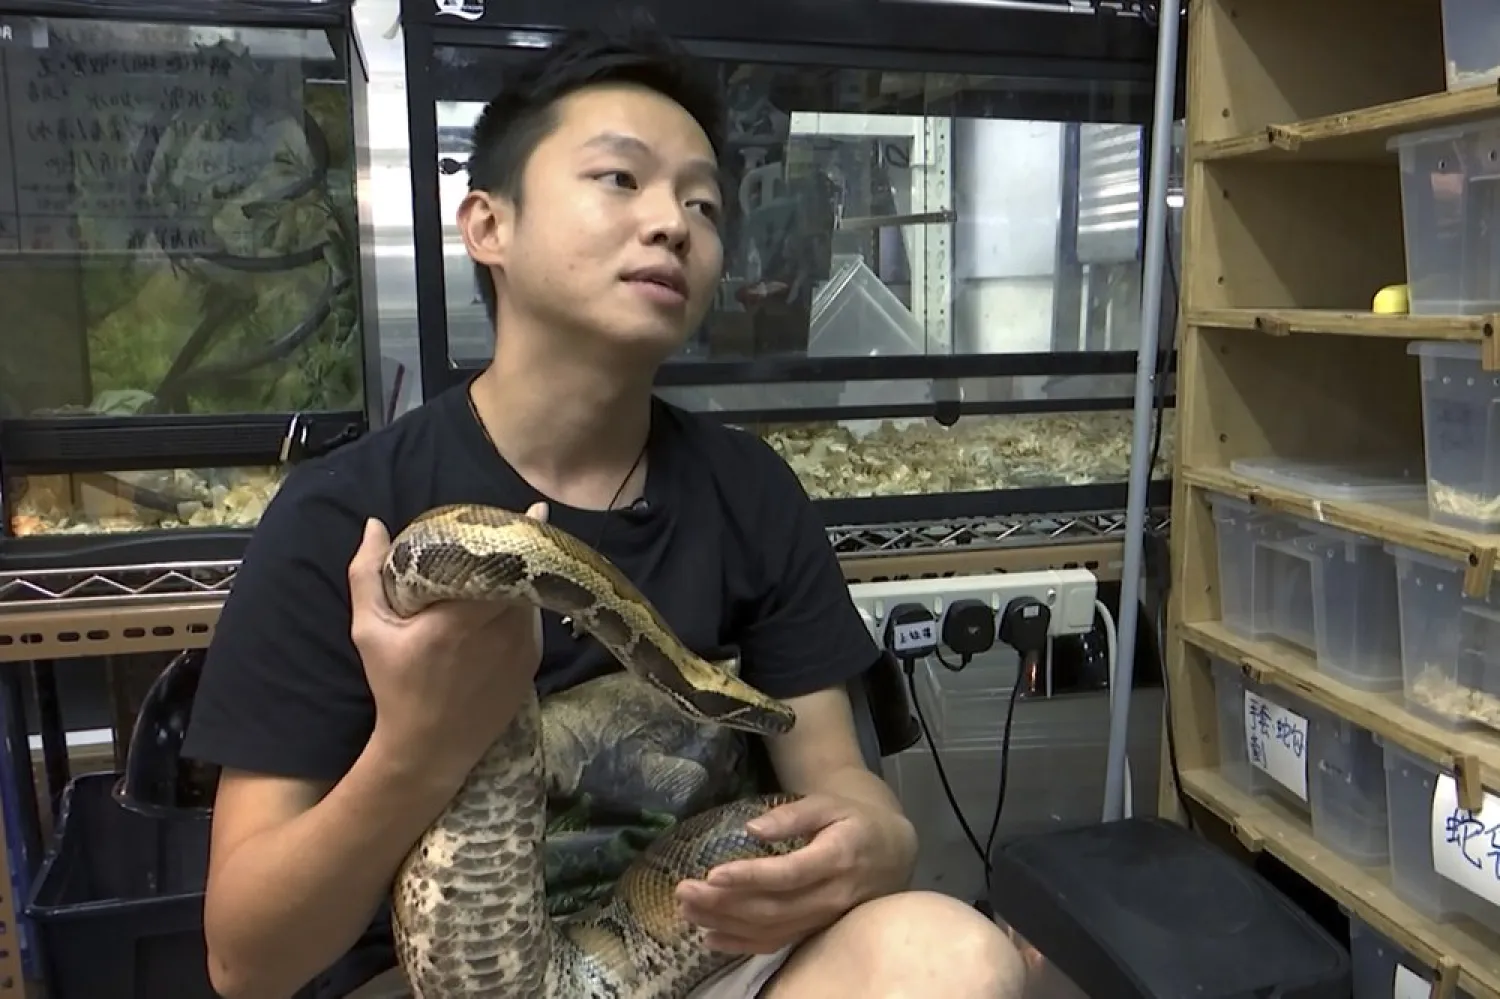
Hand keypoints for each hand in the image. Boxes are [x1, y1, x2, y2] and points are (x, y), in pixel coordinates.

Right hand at [348, 502, 547, 779]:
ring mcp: (524, 648)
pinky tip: (505, 601)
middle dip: (519, 553)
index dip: (520, 535)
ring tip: (508, 562)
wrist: (430, 750)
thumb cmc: (396, 687)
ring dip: (520, 580)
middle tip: (513, 529)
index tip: (532, 511)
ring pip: (530, 597)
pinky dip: (522, 607)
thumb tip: (374, 525)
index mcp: (466, 616)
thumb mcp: (371, 632)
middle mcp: (505, 629)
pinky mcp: (532, 664)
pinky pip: (532, 621)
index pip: (506, 562)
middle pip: (522, 575)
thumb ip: (367, 575)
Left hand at [674, 794, 911, 954]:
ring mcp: (825, 919)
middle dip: (724, 903)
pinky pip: (778, 944)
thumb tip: (751, 829)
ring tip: (687, 910)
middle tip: (684, 891)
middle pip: (773, 908)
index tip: (713, 874)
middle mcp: (832, 896)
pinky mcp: (817, 930)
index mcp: (837, 858)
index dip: (750, 877)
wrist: (892, 850)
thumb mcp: (829, 804)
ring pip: (771, 930)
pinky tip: (711, 938)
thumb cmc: (854, 820)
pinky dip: (742, 944)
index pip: (788, 874)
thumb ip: (793, 815)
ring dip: (726, 924)